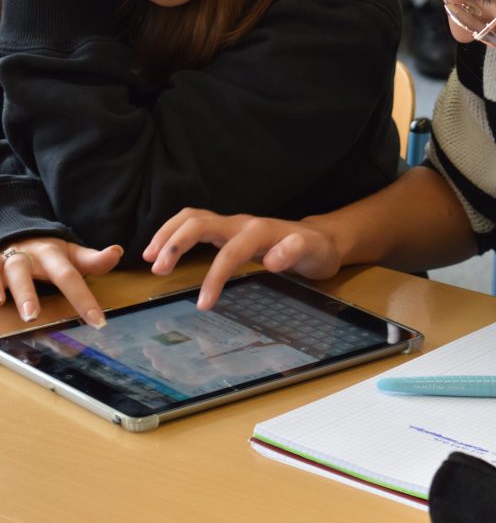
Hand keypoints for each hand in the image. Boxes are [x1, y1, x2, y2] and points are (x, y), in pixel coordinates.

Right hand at [0, 237, 122, 327]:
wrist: (22, 234)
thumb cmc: (52, 254)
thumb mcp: (74, 255)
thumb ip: (95, 260)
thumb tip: (117, 251)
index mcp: (52, 255)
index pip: (69, 277)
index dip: (83, 299)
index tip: (97, 322)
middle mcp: (26, 256)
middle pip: (23, 271)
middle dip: (26, 292)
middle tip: (32, 316)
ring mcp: (4, 259)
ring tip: (0, 303)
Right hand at [144, 209, 341, 309]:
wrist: (321, 238)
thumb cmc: (315, 250)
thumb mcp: (313, 254)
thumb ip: (294, 252)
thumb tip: (272, 259)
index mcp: (259, 231)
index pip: (230, 252)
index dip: (215, 276)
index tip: (203, 304)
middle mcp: (241, 223)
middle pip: (199, 222)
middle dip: (175, 243)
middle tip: (156, 270)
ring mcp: (232, 224)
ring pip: (191, 218)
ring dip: (167, 234)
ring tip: (148, 259)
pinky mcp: (227, 229)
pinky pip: (194, 224)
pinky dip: (173, 233)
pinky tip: (161, 250)